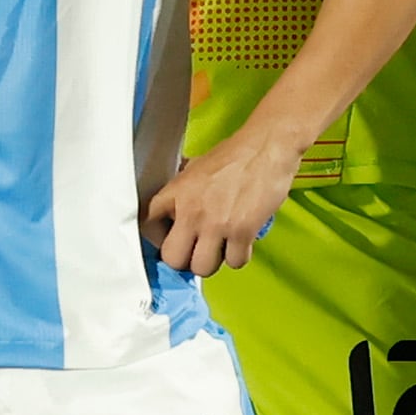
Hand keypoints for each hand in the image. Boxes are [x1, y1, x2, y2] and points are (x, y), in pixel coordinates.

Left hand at [142, 124, 303, 274]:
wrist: (267, 147)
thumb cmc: (237, 153)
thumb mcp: (197, 167)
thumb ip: (183, 189)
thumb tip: (177, 206)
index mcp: (177, 192)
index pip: (148, 226)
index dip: (158, 239)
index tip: (169, 240)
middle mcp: (192, 210)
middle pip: (173, 259)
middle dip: (184, 260)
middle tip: (195, 253)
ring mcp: (216, 224)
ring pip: (202, 267)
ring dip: (213, 262)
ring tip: (221, 248)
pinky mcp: (242, 231)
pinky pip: (234, 262)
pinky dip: (239, 257)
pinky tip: (242, 243)